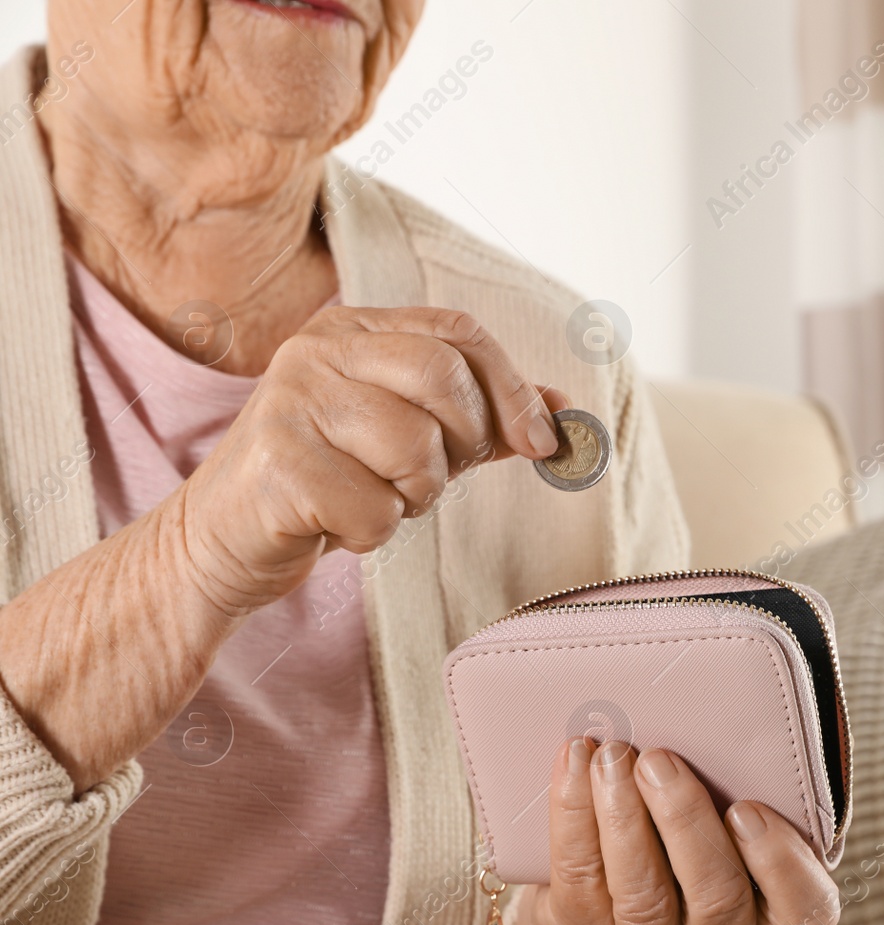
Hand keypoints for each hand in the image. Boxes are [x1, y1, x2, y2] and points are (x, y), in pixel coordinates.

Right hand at [175, 305, 568, 614]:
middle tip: (431, 478)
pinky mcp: (277, 464)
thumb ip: (483, 419)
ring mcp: (291, 402)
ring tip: (372, 496)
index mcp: (354, 328)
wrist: (222, 540)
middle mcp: (317, 350)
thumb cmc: (328, 482)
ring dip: (413, 496)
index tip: (544, 441)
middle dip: (463, 444)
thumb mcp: (409, 437)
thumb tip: (564, 411)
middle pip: (444, 380)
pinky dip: (372, 532)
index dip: (514, 388)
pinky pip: (377, 508)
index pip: (459, 333)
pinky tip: (334, 523)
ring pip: (416, 450)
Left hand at [515, 738, 841, 924]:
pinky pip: (581, 877)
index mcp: (770, 904)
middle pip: (716, 897)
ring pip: (643, 895)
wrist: (600, 901)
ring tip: (611, 756)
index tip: (747, 809)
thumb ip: (740, 780)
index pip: (805, 910)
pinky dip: (574, 814)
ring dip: (623, 818)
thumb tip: (719, 704)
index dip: (782, 865)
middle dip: (685, 822)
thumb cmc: (685, 836)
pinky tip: (576, 763)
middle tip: (658, 760)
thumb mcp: (726, 815)